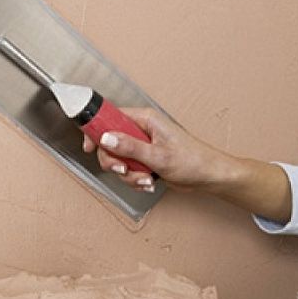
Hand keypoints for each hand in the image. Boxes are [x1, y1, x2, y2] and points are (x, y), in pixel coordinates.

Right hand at [83, 107, 239, 192]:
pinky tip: (149, 181)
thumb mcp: (158, 155)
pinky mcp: (144, 159)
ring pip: (118, 160)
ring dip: (129, 175)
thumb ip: (130, 147)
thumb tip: (106, 138)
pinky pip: (128, 170)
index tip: (89, 144)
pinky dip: (136, 179)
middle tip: (124, 169)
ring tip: (146, 178)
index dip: (96, 129)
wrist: (208, 176)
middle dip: (114, 161)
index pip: (110, 116)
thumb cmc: (192, 160)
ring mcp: (142, 146)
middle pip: (109, 143)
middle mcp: (141, 130)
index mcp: (145, 120)